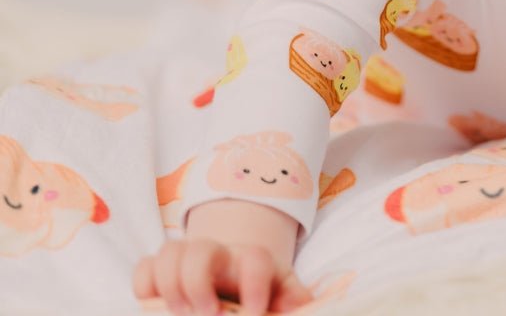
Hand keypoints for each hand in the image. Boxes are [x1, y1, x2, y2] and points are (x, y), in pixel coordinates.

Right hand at [132, 238, 312, 314]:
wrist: (232, 274)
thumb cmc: (259, 288)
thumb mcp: (280, 291)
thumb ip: (293, 298)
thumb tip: (308, 305)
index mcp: (250, 261)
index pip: (254, 259)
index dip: (254, 284)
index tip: (253, 313)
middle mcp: (217, 255)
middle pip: (201, 250)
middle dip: (198, 282)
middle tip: (207, 314)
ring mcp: (186, 260)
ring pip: (169, 254)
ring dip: (170, 285)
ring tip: (179, 313)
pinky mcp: (160, 272)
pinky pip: (144, 269)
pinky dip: (145, 286)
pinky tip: (154, 306)